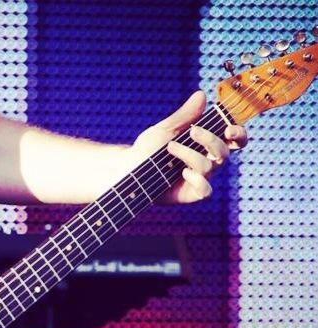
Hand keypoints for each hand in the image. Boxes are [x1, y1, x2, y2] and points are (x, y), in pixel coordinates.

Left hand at [130, 91, 247, 202]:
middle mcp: (205, 161)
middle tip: (193, 131)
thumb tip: (201, 95)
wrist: (127, 169)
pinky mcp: (190, 194)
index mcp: (204, 145)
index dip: (238, 134)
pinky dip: (198, 180)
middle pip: (224, 152)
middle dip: (211, 140)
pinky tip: (183, 172)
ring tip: (170, 148)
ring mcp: (198, 178)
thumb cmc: (146, 149)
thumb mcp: (165, 129)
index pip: (232, 140)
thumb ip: (185, 116)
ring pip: (210, 167)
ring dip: (191, 155)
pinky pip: (205, 190)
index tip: (229, 128)